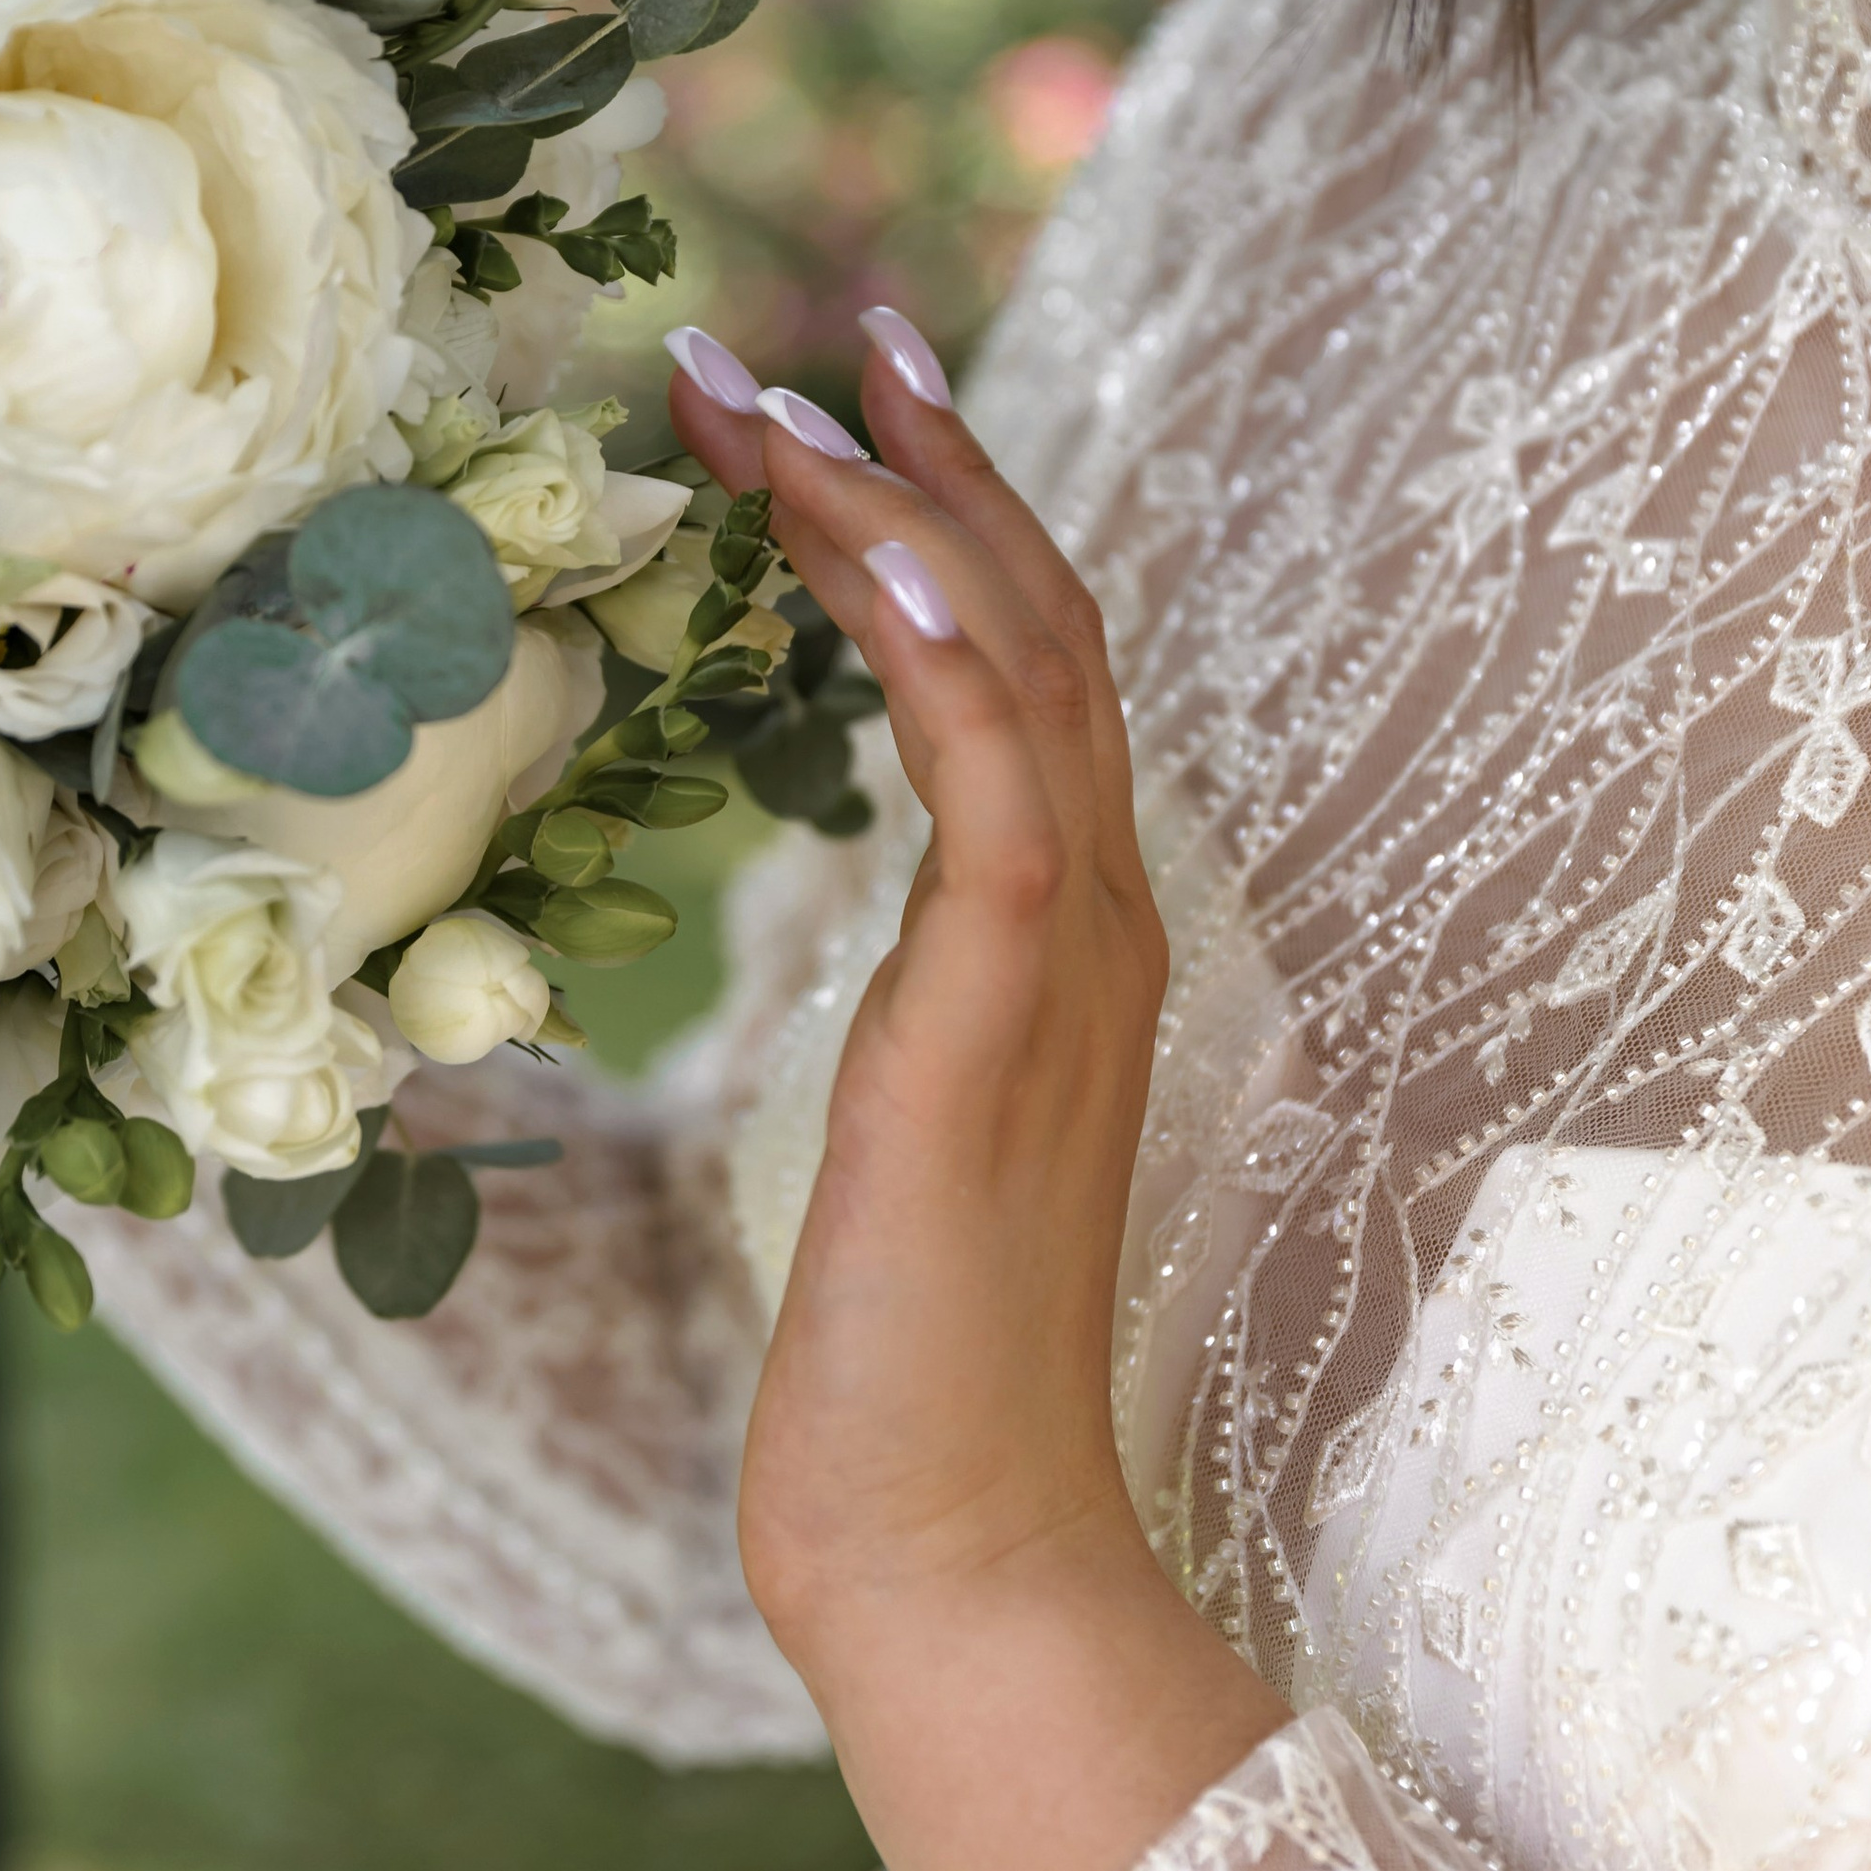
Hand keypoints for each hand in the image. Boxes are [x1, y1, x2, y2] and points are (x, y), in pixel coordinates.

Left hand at [666, 315, 1285, 1870]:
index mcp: (1064, 938)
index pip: (1026, 675)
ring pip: (1016, 663)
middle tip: (835, 328)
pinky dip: (933, 645)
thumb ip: (905, 1025)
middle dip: (933, 462)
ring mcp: (1068, 957)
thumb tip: (856, 977)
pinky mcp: (1000, 1012)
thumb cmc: (899, 1371)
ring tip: (776, 388)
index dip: (950, 528)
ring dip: (897, 508)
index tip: (848, 417)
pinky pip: (994, 779)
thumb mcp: (889, 1142)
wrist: (953, 1542)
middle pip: (1039, 622)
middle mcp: (1094, 916)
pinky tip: (844, 549)